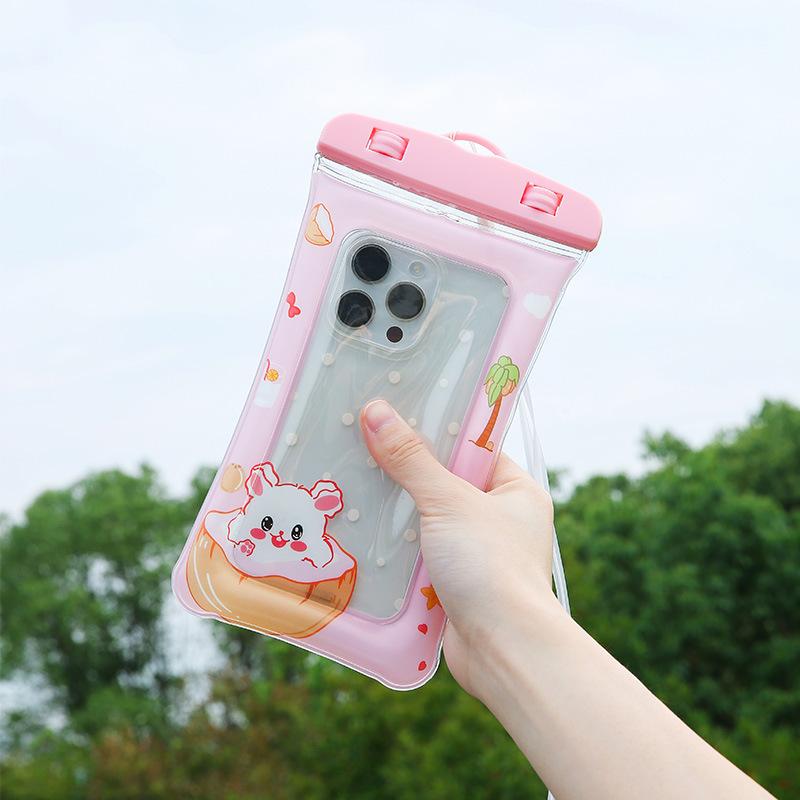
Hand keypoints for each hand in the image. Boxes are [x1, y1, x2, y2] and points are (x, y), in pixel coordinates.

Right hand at [360, 398, 558, 695]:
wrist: (502, 650)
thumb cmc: (489, 566)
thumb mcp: (448, 502)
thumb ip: (412, 459)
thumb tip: (377, 412)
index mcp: (515, 490)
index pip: (473, 447)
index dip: (436, 429)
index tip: (397, 412)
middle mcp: (501, 519)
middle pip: (446, 482)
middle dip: (407, 472)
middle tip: (364, 447)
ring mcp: (478, 553)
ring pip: (429, 520)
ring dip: (397, 512)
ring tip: (353, 484)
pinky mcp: (456, 582)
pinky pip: (420, 553)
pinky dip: (397, 547)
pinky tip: (362, 532)